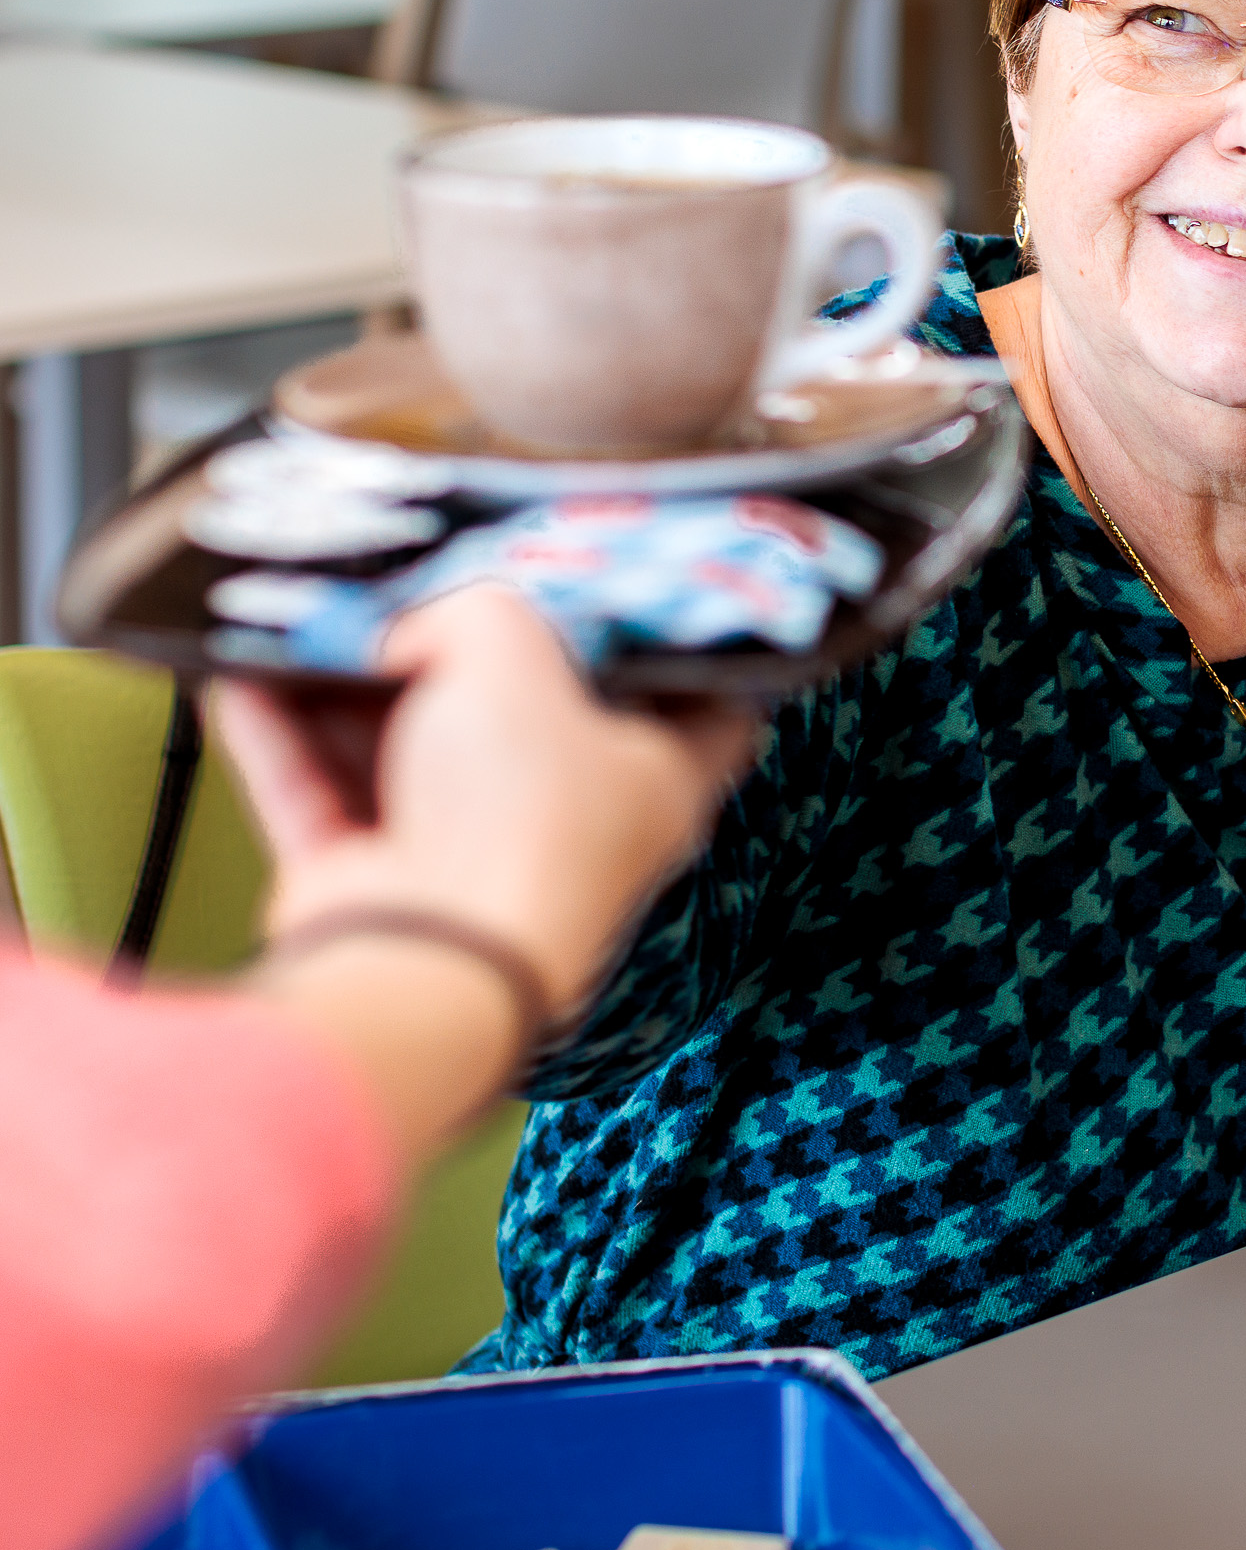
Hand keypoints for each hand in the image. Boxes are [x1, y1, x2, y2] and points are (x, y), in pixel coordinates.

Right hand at [215, 587, 755, 1153]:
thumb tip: (413, 628)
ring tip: (313, 618)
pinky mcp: (374, 889)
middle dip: (465, 655)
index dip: (674, 647)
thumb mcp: (513, 653)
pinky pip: (319, 795)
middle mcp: (568, 826)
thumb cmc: (518, 816)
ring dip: (349, 690)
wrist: (425, 961)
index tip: (633, 593)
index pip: (700, 706)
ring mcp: (467, 863)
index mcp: (653, 779)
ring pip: (406, 753)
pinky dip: (279, 737)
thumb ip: (476, 611)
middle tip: (419, 587)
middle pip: (525, 720)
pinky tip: (239, 674)